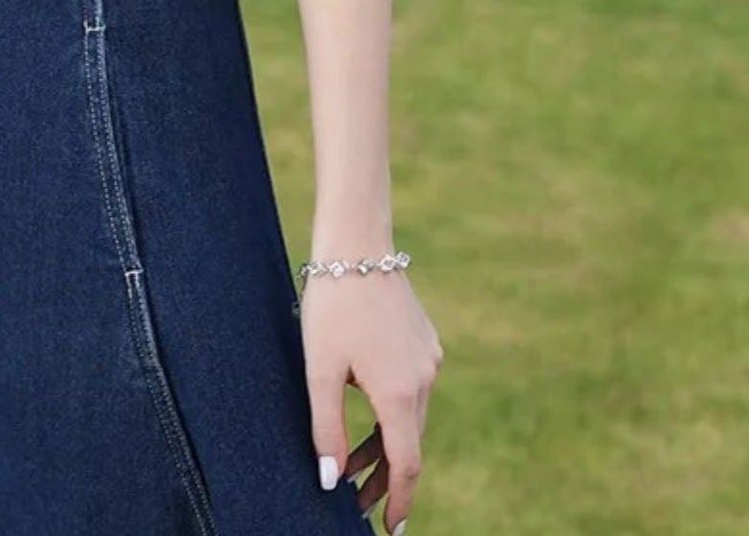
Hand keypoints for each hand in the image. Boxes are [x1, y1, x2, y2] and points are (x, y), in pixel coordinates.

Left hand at [303, 265, 443, 531]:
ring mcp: (428, 358)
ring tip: (351, 465)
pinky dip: (392, 412)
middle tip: (355, 505)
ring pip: (411, 417)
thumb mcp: (320, 369)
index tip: (391, 530)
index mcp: (400, 392)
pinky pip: (412, 390)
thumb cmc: (332, 304)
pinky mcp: (424, 341)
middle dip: (385, 478)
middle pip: (410, 445)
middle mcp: (424, 378)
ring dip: (385, 444)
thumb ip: (326, 428)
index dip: (399, 501)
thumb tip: (332, 481)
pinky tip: (364, 409)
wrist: (357, 242)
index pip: (406, 465)